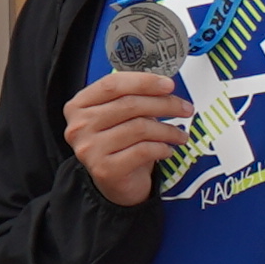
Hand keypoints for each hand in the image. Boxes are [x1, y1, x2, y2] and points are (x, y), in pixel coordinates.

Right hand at [64, 69, 194, 205]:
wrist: (114, 182)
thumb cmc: (119, 144)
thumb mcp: (119, 115)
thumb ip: (133, 97)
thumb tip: (164, 85)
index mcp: (79, 105)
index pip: (112, 84)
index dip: (144, 82)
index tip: (168, 84)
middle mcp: (80, 126)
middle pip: (129, 105)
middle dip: (164, 104)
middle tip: (185, 108)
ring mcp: (90, 148)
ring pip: (139, 128)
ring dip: (168, 130)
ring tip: (180, 134)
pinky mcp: (105, 169)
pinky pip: (143, 150)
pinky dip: (161, 148)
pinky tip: (167, 149)